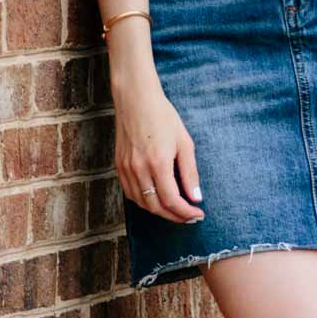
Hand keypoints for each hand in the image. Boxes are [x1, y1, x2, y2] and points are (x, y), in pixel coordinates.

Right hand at [115, 80, 205, 223]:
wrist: (136, 100)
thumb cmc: (163, 117)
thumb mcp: (184, 142)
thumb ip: (190, 172)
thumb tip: (195, 197)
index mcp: (158, 162)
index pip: (171, 200)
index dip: (185, 213)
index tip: (197, 214)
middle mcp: (139, 169)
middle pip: (156, 207)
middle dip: (175, 217)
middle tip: (189, 217)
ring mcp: (126, 168)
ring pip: (142, 203)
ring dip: (160, 212)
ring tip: (176, 211)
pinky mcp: (119, 166)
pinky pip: (130, 193)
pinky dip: (144, 202)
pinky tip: (157, 200)